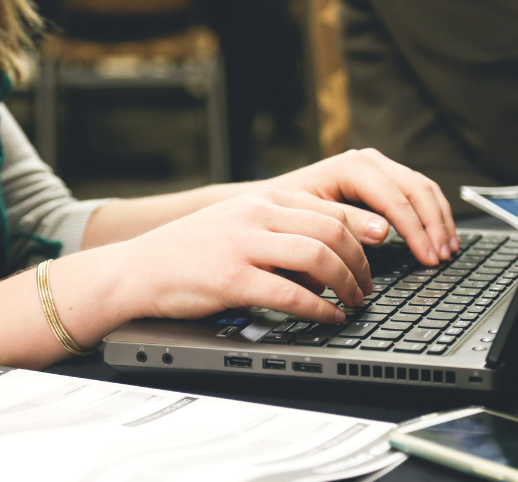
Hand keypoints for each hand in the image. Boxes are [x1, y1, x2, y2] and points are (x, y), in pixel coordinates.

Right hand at [117, 186, 373, 323]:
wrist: (138, 268)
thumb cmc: (190, 251)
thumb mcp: (238, 222)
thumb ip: (279, 227)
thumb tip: (329, 251)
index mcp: (263, 199)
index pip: (330, 209)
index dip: (363, 234)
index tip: (379, 253)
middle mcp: (256, 214)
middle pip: (332, 231)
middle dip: (361, 262)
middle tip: (368, 287)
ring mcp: (244, 245)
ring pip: (318, 256)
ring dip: (346, 284)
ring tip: (354, 302)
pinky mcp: (232, 278)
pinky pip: (291, 293)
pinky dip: (319, 308)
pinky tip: (329, 317)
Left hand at [267, 149, 458, 266]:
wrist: (271, 202)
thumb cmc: (285, 213)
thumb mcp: (310, 219)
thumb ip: (346, 224)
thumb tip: (384, 232)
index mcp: (351, 167)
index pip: (396, 199)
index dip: (416, 231)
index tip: (428, 257)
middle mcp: (369, 161)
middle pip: (417, 189)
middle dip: (434, 225)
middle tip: (442, 257)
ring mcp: (378, 168)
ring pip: (423, 189)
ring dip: (439, 220)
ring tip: (448, 250)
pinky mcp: (383, 179)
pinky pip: (418, 193)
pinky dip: (432, 215)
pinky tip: (440, 237)